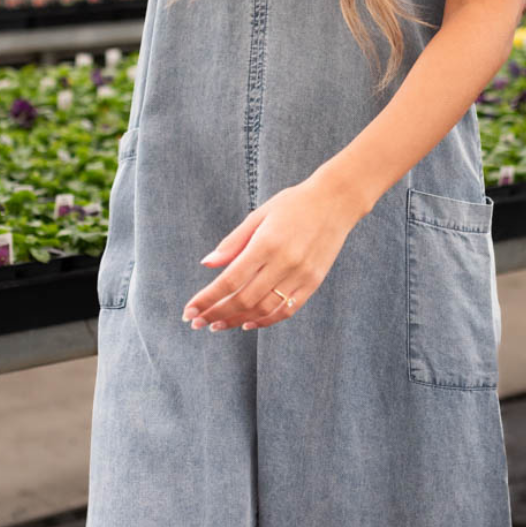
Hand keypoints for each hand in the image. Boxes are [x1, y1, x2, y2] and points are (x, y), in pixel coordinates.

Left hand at [182, 175, 361, 331]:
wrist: (336, 202)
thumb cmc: (293, 204)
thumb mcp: (259, 215)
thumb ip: (233, 243)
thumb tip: (207, 265)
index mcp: (266, 243)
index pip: (229, 280)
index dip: (207, 300)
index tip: (189, 311)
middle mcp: (284, 262)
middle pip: (243, 299)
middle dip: (216, 314)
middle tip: (197, 323)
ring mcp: (301, 275)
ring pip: (263, 309)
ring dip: (236, 321)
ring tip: (217, 325)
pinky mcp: (313, 282)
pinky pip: (286, 310)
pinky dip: (265, 321)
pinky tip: (247, 324)